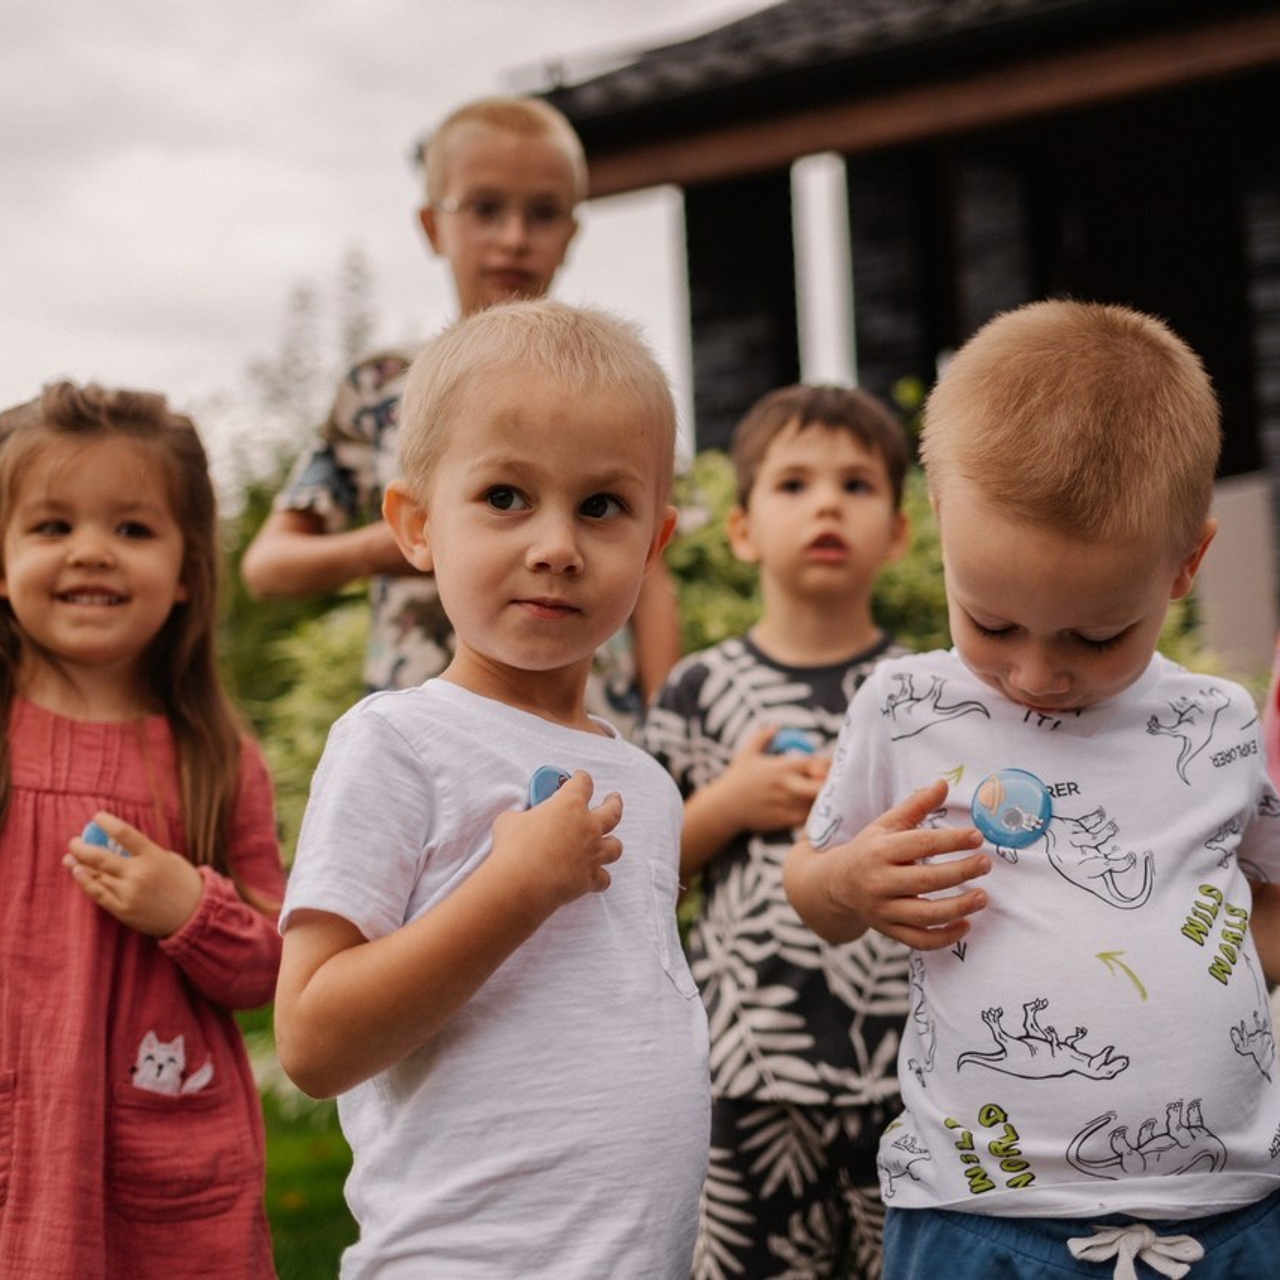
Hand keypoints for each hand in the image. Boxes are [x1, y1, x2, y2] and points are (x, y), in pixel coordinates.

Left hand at [64, 811, 203, 936]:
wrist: (194, 915)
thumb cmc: (182, 882)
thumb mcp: (168, 860)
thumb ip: (144, 854)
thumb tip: (116, 846)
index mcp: (154, 857)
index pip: (125, 834)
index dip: (108, 823)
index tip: (96, 816)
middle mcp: (139, 875)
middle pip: (101, 858)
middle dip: (82, 848)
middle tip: (73, 841)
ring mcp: (129, 894)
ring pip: (96, 877)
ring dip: (79, 866)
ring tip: (69, 858)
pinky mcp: (123, 910)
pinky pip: (99, 894)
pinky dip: (86, 883)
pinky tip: (78, 873)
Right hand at [486, 771, 622, 915]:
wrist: (521, 882)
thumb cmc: (513, 847)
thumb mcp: (509, 820)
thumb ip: (521, 817)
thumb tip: (519, 822)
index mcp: (569, 805)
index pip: (582, 784)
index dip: (581, 779)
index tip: (579, 777)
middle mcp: (587, 827)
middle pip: (611, 810)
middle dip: (614, 802)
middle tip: (614, 798)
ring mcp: (592, 853)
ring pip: (615, 846)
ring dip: (613, 843)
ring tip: (610, 840)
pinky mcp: (589, 878)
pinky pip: (604, 878)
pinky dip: (601, 877)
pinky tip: (597, 877)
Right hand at [722, 724, 829, 832]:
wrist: (724, 808)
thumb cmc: (736, 779)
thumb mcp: (747, 754)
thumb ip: (763, 737)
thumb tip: (776, 727)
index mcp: (782, 767)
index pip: (815, 763)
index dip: (827, 765)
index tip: (828, 767)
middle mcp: (787, 786)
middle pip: (820, 786)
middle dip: (830, 785)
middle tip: (833, 785)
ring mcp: (786, 805)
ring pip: (816, 805)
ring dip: (824, 801)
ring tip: (826, 799)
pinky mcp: (784, 821)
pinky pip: (807, 819)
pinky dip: (813, 815)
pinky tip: (811, 812)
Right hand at [785, 779, 989, 949]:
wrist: (836, 884)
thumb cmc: (869, 849)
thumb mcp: (886, 824)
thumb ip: (916, 805)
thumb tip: (943, 784)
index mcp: (879, 851)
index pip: (920, 845)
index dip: (951, 841)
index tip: (977, 837)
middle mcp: (879, 881)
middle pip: (926, 880)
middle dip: (961, 872)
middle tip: (986, 863)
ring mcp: (883, 910)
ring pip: (925, 915)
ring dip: (959, 907)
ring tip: (983, 896)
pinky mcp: (889, 931)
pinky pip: (920, 941)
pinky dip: (945, 938)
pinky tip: (966, 925)